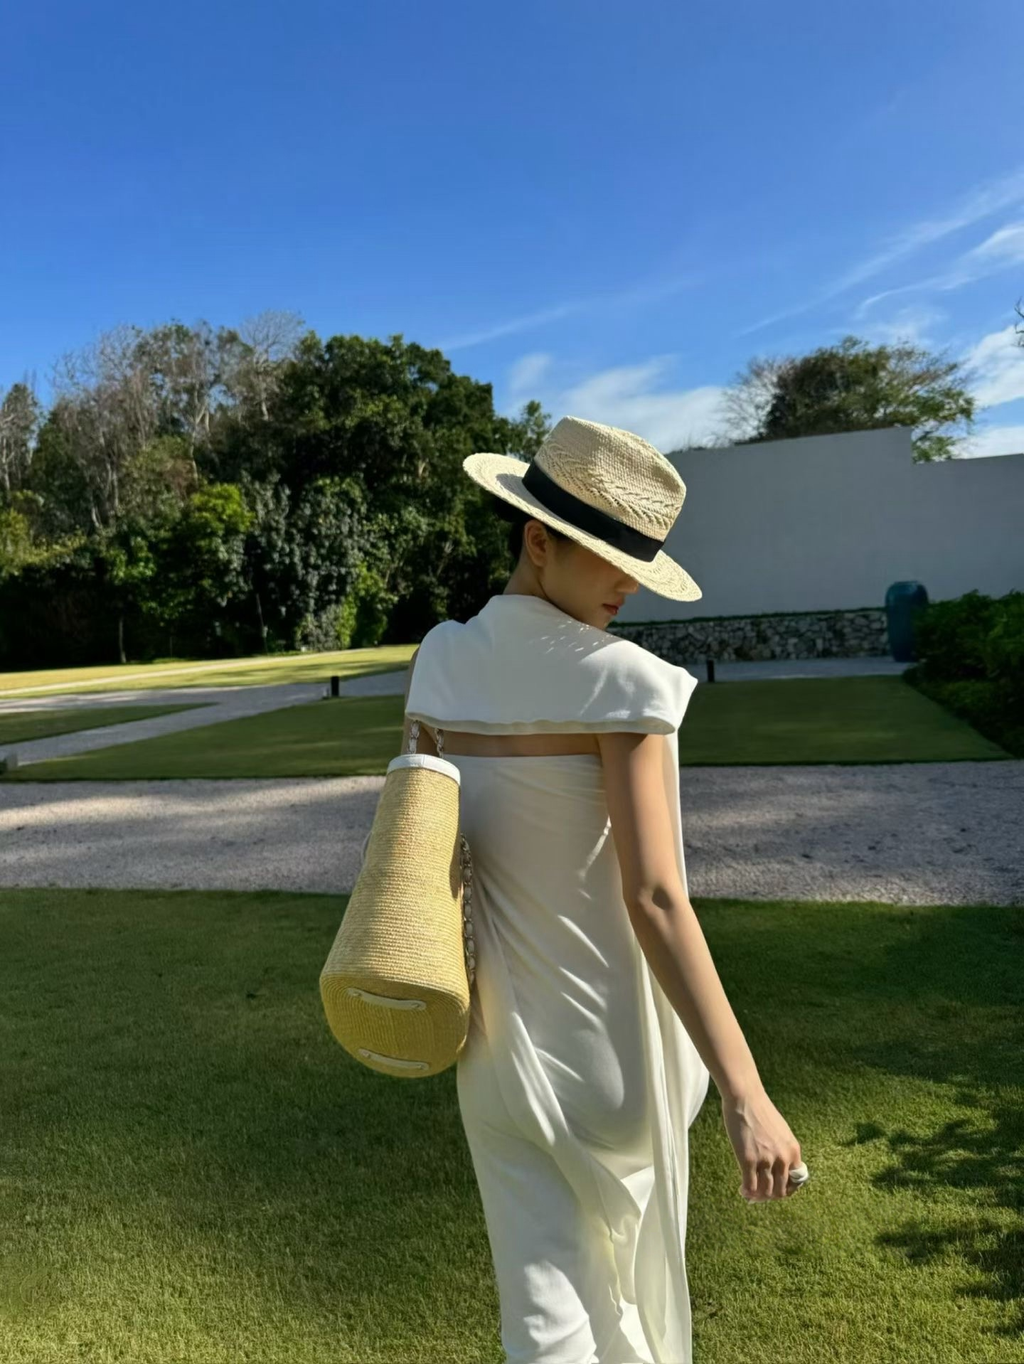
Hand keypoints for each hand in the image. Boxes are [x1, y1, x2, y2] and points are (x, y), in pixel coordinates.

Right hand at [720, 1085, 803, 1202]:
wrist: (745, 1097)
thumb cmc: (760, 1112)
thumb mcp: (781, 1133)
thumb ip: (783, 1151)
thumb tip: (777, 1170)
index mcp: (793, 1151)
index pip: (796, 1183)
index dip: (785, 1190)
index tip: (775, 1190)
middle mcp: (782, 1158)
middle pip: (780, 1191)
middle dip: (770, 1196)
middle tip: (760, 1194)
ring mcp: (765, 1160)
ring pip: (765, 1192)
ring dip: (758, 1196)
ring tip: (750, 1193)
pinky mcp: (748, 1160)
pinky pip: (750, 1186)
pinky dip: (747, 1192)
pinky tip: (742, 1189)